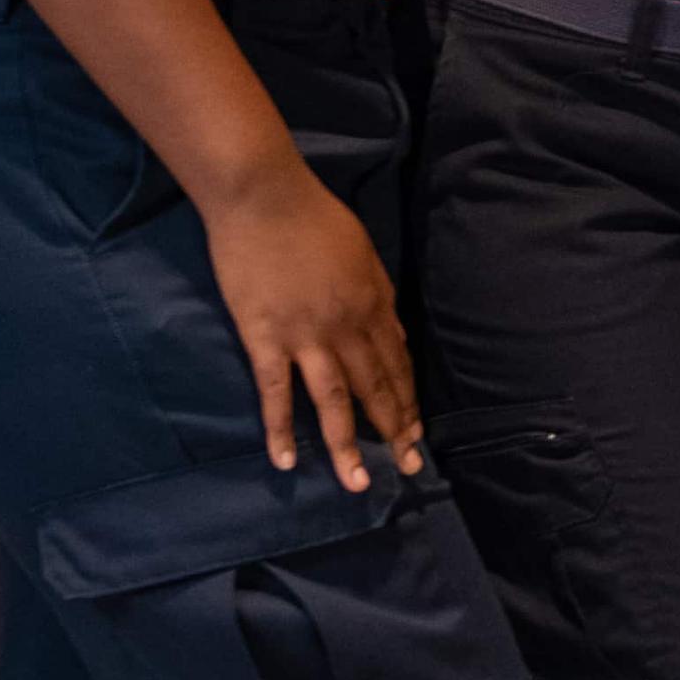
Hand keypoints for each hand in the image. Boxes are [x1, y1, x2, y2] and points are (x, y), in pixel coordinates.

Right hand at [198, 172, 425, 491]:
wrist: (264, 196)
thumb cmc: (314, 216)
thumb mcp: (364, 254)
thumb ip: (378, 296)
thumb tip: (391, 334)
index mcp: (374, 304)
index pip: (397, 364)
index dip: (407, 401)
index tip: (415, 432)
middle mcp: (347, 326)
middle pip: (375, 387)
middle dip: (394, 430)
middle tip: (408, 468)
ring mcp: (305, 335)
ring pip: (333, 400)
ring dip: (347, 445)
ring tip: (357, 484)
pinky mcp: (264, 337)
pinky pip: (276, 391)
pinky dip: (280, 428)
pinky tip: (287, 461)